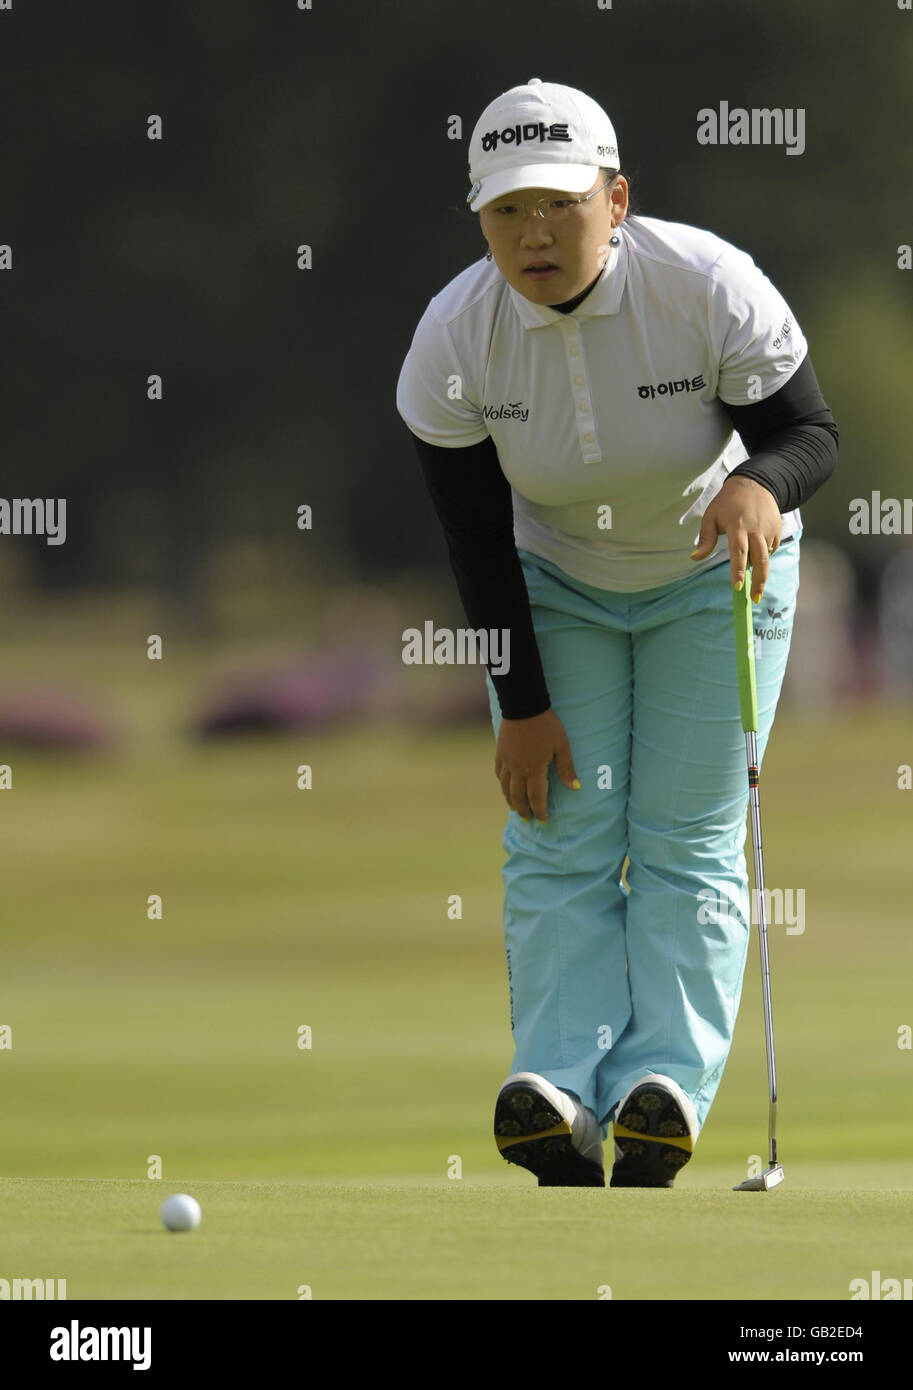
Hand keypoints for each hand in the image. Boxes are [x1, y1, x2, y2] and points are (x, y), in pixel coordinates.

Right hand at [495, 707, 579, 823]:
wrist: (524, 706)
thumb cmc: (547, 725)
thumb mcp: (562, 746)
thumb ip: (566, 768)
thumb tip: (575, 787)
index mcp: (535, 769)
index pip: (536, 798)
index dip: (539, 811)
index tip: (543, 820)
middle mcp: (518, 769)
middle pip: (518, 797)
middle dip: (523, 810)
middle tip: (527, 819)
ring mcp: (507, 761)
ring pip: (505, 788)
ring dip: (510, 800)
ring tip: (514, 808)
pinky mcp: (500, 752)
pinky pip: (499, 773)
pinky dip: (503, 784)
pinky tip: (505, 786)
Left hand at [690, 475, 781, 602]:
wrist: (755, 484)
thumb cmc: (727, 502)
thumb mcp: (711, 516)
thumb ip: (705, 538)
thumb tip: (695, 558)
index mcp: (737, 526)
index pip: (739, 552)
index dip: (739, 571)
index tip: (737, 587)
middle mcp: (755, 529)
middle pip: (760, 559)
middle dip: (759, 581)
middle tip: (755, 598)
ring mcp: (768, 529)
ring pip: (767, 556)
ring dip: (763, 574)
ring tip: (757, 588)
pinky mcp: (777, 529)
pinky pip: (771, 549)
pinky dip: (764, 557)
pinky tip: (756, 555)